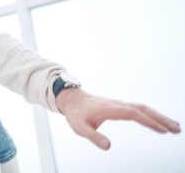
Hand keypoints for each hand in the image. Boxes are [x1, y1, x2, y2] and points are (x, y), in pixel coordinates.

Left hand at [57, 88, 180, 149]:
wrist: (71, 99)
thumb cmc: (75, 113)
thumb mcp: (80, 128)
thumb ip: (93, 137)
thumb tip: (108, 147)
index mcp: (110, 109)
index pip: (133, 113)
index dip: (149, 121)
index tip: (163, 129)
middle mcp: (117, 104)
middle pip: (143, 109)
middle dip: (161, 118)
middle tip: (176, 128)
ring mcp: (119, 104)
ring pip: (143, 108)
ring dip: (159, 116)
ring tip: (174, 126)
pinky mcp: (119, 106)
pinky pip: (138, 109)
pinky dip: (151, 114)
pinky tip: (158, 121)